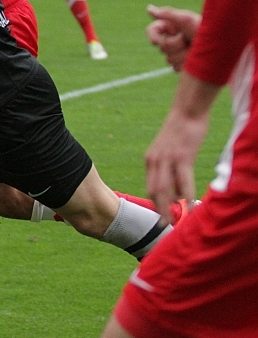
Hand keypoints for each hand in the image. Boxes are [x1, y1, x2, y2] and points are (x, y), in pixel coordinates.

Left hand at [144, 106, 205, 223]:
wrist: (186, 112)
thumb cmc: (180, 132)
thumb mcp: (169, 151)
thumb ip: (169, 168)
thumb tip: (175, 189)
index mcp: (150, 160)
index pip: (150, 186)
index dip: (154, 202)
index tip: (159, 215)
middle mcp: (155, 161)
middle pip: (154, 191)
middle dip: (158, 209)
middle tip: (163, 225)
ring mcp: (167, 159)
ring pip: (165, 188)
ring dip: (168, 206)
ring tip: (171, 221)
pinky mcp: (182, 156)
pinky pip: (183, 179)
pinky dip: (185, 193)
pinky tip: (188, 204)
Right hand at [145, 5, 201, 71]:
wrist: (223, 45)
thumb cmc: (205, 28)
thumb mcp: (186, 19)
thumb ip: (167, 14)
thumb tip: (148, 8)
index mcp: (171, 27)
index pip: (152, 30)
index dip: (153, 36)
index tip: (157, 42)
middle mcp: (172, 39)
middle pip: (162, 47)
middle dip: (175, 45)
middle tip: (188, 40)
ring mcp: (176, 53)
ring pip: (168, 59)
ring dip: (182, 55)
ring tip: (195, 49)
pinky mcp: (181, 64)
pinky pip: (174, 67)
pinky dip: (184, 65)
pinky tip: (194, 59)